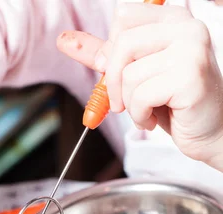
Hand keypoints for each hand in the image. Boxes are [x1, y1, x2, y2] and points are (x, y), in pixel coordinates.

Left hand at [57, 3, 222, 171]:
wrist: (210, 133)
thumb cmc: (176, 105)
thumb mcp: (138, 76)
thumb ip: (107, 57)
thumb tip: (66, 41)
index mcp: (174, 20)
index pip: (123, 18)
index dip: (113, 51)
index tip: (120, 76)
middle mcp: (186, 28)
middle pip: (122, 43)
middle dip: (113, 81)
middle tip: (122, 103)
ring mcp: (191, 50)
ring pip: (129, 74)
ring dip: (129, 104)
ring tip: (147, 112)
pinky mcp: (189, 77)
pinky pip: (141, 95)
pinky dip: (140, 116)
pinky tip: (155, 119)